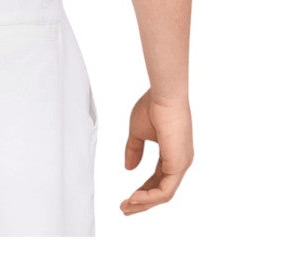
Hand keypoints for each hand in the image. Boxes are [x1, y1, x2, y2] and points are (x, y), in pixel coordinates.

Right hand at [119, 89, 192, 214]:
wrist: (164, 95)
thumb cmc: (153, 107)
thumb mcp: (138, 132)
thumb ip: (134, 150)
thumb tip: (129, 168)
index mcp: (172, 154)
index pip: (157, 179)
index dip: (142, 190)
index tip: (126, 197)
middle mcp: (179, 162)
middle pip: (161, 191)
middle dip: (141, 202)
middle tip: (124, 209)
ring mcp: (181, 164)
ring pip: (163, 195)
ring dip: (143, 203)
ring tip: (126, 206)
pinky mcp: (179, 165)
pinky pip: (165, 191)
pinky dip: (149, 197)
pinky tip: (134, 197)